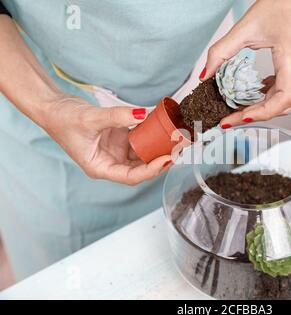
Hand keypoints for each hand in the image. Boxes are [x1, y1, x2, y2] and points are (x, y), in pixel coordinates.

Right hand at [42, 95, 172, 184]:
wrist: (54, 107)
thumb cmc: (63, 119)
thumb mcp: (90, 118)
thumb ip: (117, 116)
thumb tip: (143, 113)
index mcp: (101, 168)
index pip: (131, 176)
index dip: (151, 170)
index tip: (168, 159)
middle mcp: (111, 163)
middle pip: (142, 167)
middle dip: (163, 159)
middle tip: (181, 147)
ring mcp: (117, 151)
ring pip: (144, 154)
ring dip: (161, 147)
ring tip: (179, 138)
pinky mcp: (121, 139)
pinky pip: (141, 139)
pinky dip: (153, 135)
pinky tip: (166, 128)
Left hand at [201, 0, 290, 126]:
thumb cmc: (277, 4)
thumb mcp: (244, 28)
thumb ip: (221, 52)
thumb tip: (205, 75)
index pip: (283, 98)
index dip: (261, 113)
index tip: (238, 118)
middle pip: (283, 106)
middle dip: (256, 115)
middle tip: (230, 120)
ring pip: (285, 102)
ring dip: (262, 109)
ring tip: (238, 111)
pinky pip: (285, 92)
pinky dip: (269, 99)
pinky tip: (254, 95)